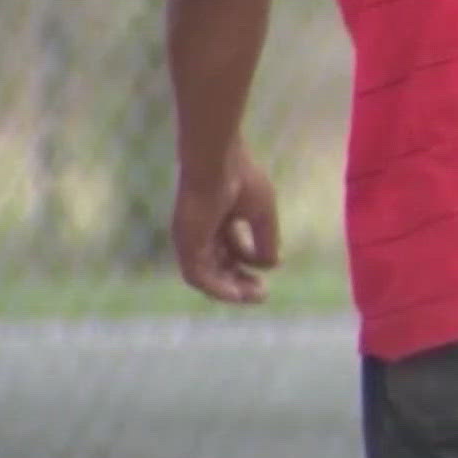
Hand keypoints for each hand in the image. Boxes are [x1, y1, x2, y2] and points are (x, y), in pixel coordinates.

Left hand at [173, 147, 280, 303]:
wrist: (215, 161)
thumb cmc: (240, 177)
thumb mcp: (262, 213)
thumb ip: (267, 240)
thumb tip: (273, 266)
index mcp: (217, 217)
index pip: (232, 247)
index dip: (251, 260)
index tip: (270, 268)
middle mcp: (201, 230)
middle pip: (219, 265)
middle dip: (240, 280)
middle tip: (263, 293)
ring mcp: (190, 238)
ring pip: (207, 275)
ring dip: (230, 290)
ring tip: (254, 297)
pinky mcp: (184, 244)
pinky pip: (197, 276)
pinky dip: (217, 288)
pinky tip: (237, 295)